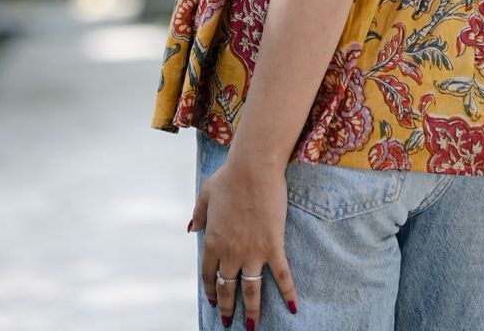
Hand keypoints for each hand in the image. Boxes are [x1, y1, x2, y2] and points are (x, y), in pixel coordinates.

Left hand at [190, 157, 298, 326]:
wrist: (253, 167)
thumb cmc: (229, 176)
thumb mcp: (205, 193)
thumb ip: (198, 214)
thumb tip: (191, 228)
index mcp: (212, 241)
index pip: (208, 274)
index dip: (210, 290)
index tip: (213, 301)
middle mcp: (230, 252)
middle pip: (228, 288)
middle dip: (227, 307)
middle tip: (228, 322)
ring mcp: (252, 252)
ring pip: (251, 290)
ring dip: (251, 311)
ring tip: (250, 326)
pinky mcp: (273, 246)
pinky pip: (281, 275)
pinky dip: (287, 293)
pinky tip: (292, 307)